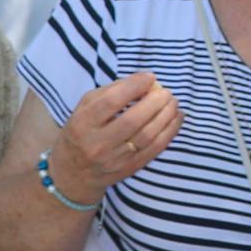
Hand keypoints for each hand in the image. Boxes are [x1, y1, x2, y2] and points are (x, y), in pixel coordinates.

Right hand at [52, 76, 181, 201]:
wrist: (74, 173)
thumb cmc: (82, 131)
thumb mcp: (85, 107)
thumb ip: (111, 91)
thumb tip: (144, 81)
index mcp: (83, 123)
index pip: (111, 101)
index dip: (134, 86)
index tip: (150, 77)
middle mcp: (98, 143)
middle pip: (132, 120)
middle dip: (154, 102)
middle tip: (165, 92)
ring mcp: (115, 159)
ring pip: (147, 136)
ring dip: (166, 116)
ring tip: (173, 103)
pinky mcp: (130, 168)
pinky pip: (155, 149)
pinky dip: (170, 131)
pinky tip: (176, 118)